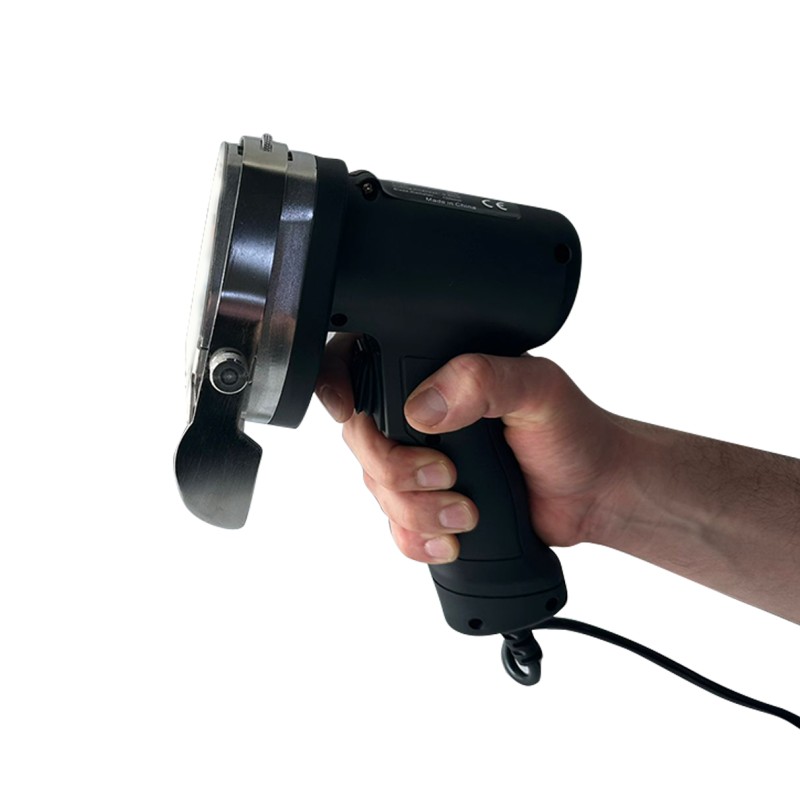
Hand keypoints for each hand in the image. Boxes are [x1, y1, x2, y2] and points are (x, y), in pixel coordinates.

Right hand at [315, 334, 629, 564]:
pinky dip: (416, 540)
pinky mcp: (428, 507)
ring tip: (468, 512)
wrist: (593, 494)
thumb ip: (482, 381)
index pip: (360, 368)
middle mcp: (419, 418)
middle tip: (447, 476)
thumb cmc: (572, 432)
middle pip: (362, 442)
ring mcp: (420, 464)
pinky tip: (451, 540)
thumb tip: (423, 409)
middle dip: (396, 471)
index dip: (340, 389)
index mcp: (437, 375)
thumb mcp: (537, 389)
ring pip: (377, 490)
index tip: (352, 413)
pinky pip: (395, 528)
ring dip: (417, 512)